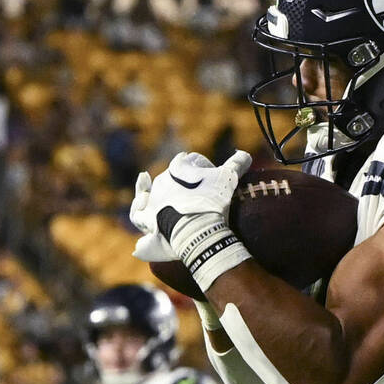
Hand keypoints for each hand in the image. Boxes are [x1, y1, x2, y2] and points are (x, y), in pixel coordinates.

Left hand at [131, 150, 251, 254]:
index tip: (205, 174)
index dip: (194, 167)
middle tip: (195, 198)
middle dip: (178, 186)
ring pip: (152, 194)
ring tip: (162, 198)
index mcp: (178, 168)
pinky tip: (142, 207)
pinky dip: (139, 209)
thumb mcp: (228, 180)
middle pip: (168, 179)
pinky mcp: (147, 219)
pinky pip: (138, 214)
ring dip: (154, 194)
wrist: (198, 229)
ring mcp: (153, 201)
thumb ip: (236, 165)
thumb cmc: (213, 202)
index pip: (183, 162)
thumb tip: (245, 155)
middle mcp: (162, 181)